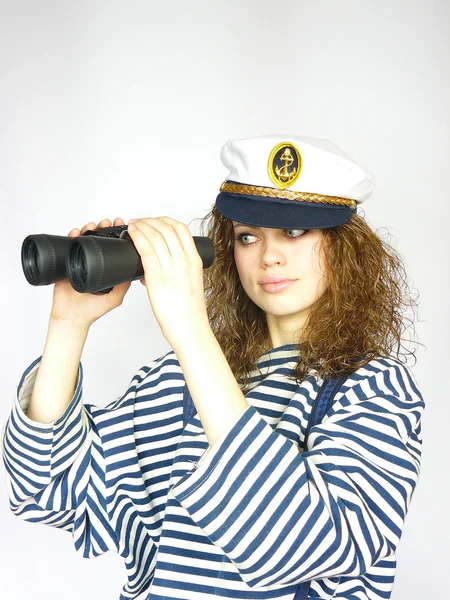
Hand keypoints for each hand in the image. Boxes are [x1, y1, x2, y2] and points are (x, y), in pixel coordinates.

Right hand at [50, 218, 131, 327]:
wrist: (71, 318)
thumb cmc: (92, 311)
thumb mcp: (113, 299)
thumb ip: (122, 287)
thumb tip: (132, 273)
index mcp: (106, 269)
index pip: (113, 247)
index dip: (117, 235)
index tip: (122, 226)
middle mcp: (94, 263)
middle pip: (99, 240)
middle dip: (104, 228)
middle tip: (108, 222)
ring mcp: (80, 262)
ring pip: (85, 240)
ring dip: (89, 229)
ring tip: (94, 225)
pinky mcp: (66, 264)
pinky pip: (68, 247)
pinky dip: (71, 237)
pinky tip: (76, 232)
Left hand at [126, 217, 209, 343]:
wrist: (190, 328)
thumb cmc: (189, 311)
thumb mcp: (190, 283)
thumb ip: (178, 271)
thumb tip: (159, 265)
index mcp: (194, 260)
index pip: (181, 229)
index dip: (165, 220)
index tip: (154, 221)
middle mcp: (184, 260)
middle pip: (167, 228)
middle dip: (150, 220)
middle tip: (139, 221)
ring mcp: (172, 268)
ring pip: (155, 235)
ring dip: (141, 225)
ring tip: (133, 225)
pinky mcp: (157, 278)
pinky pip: (146, 249)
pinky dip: (137, 237)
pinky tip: (131, 233)